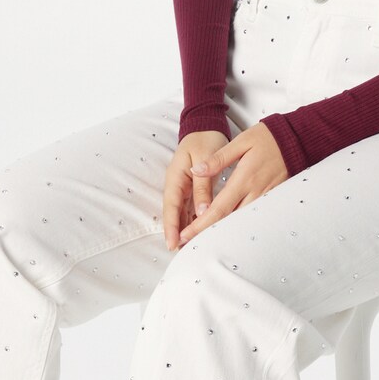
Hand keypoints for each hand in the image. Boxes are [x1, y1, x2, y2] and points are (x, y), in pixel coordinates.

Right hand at [163, 131, 226, 252]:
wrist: (207, 126)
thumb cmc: (206, 139)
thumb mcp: (205, 159)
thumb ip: (203, 185)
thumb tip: (202, 212)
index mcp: (176, 176)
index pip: (171, 206)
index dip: (171, 226)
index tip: (172, 243)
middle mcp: (177, 184)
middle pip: (175, 213)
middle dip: (176, 233)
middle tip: (181, 253)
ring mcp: (184, 187)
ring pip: (182, 213)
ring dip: (185, 229)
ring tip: (190, 248)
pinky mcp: (193, 188)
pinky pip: (191, 207)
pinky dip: (194, 220)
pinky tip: (200, 232)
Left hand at [176, 121, 289, 245]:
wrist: (297, 139)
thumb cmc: (267, 138)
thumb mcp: (241, 142)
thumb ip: (218, 158)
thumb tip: (196, 170)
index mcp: (244, 179)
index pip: (218, 209)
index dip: (200, 225)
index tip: (185, 235)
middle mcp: (255, 192)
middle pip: (228, 221)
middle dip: (207, 234)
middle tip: (188, 244)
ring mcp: (265, 198)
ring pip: (241, 222)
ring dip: (222, 232)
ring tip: (203, 240)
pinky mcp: (272, 199)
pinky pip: (252, 216)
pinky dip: (238, 224)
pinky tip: (227, 227)